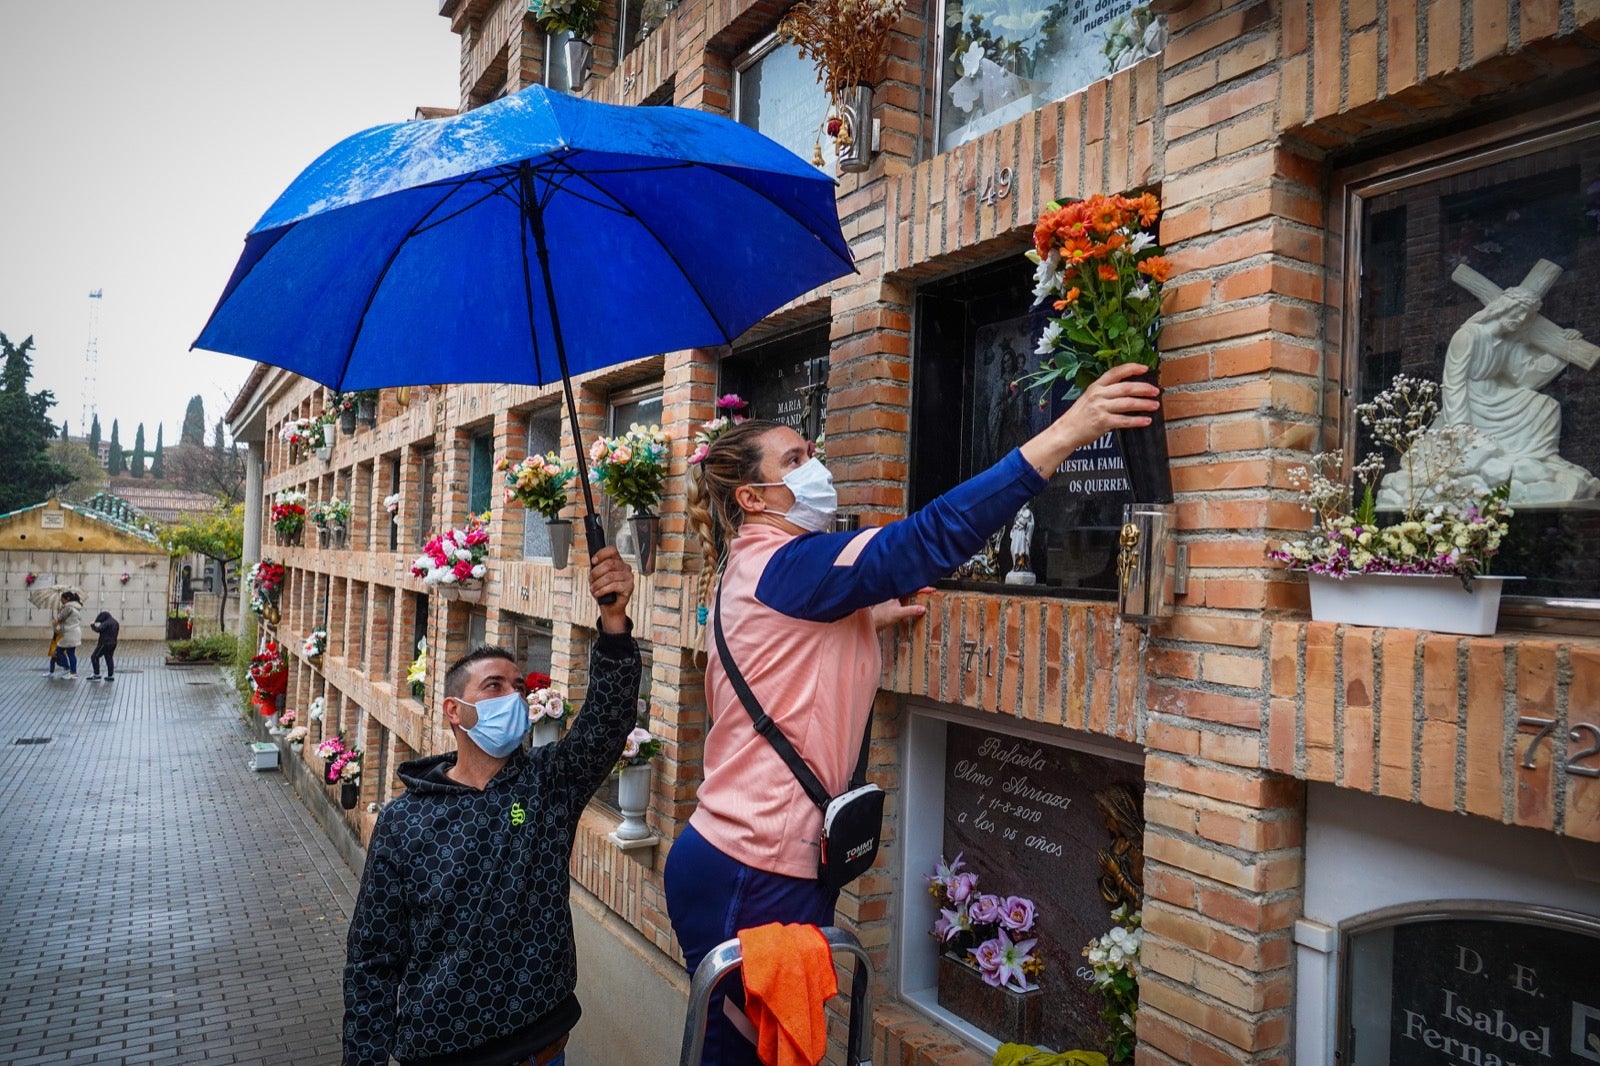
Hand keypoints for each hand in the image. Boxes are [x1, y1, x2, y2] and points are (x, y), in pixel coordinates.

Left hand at [589, 546, 632, 631]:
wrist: (610, 606)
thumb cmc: (604, 590)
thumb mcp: (597, 577)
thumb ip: (596, 568)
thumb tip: (593, 562)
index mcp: (618, 561)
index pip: (612, 550)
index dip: (601, 554)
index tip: (593, 561)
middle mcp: (625, 567)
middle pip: (609, 563)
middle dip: (596, 573)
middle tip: (591, 580)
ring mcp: (629, 577)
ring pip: (610, 576)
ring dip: (598, 584)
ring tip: (593, 589)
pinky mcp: (629, 587)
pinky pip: (614, 586)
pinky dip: (603, 590)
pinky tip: (598, 593)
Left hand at [871, 589, 931, 630]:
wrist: (873, 623)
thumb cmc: (881, 617)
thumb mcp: (898, 614)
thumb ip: (910, 610)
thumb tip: (922, 609)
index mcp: (896, 592)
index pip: (913, 588)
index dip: (923, 588)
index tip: (933, 590)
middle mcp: (896, 594)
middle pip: (911, 589)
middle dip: (921, 589)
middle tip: (932, 591)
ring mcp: (895, 599)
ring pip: (909, 594)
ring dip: (917, 595)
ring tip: (927, 596)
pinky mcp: (895, 604)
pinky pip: (907, 600)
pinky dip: (913, 601)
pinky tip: (917, 605)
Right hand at [1021, 363, 1160, 476]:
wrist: (1066, 431)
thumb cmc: (1079, 415)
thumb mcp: (1089, 397)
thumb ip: (1106, 391)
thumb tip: (1128, 390)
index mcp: (1096, 386)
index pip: (1116, 372)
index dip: (1131, 368)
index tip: (1144, 368)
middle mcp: (1098, 395)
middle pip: (1126, 388)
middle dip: (1144, 389)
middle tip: (1155, 391)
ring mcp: (1100, 408)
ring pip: (1128, 403)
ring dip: (1144, 404)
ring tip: (1154, 405)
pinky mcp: (1102, 422)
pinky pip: (1124, 420)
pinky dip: (1137, 421)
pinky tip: (1145, 420)